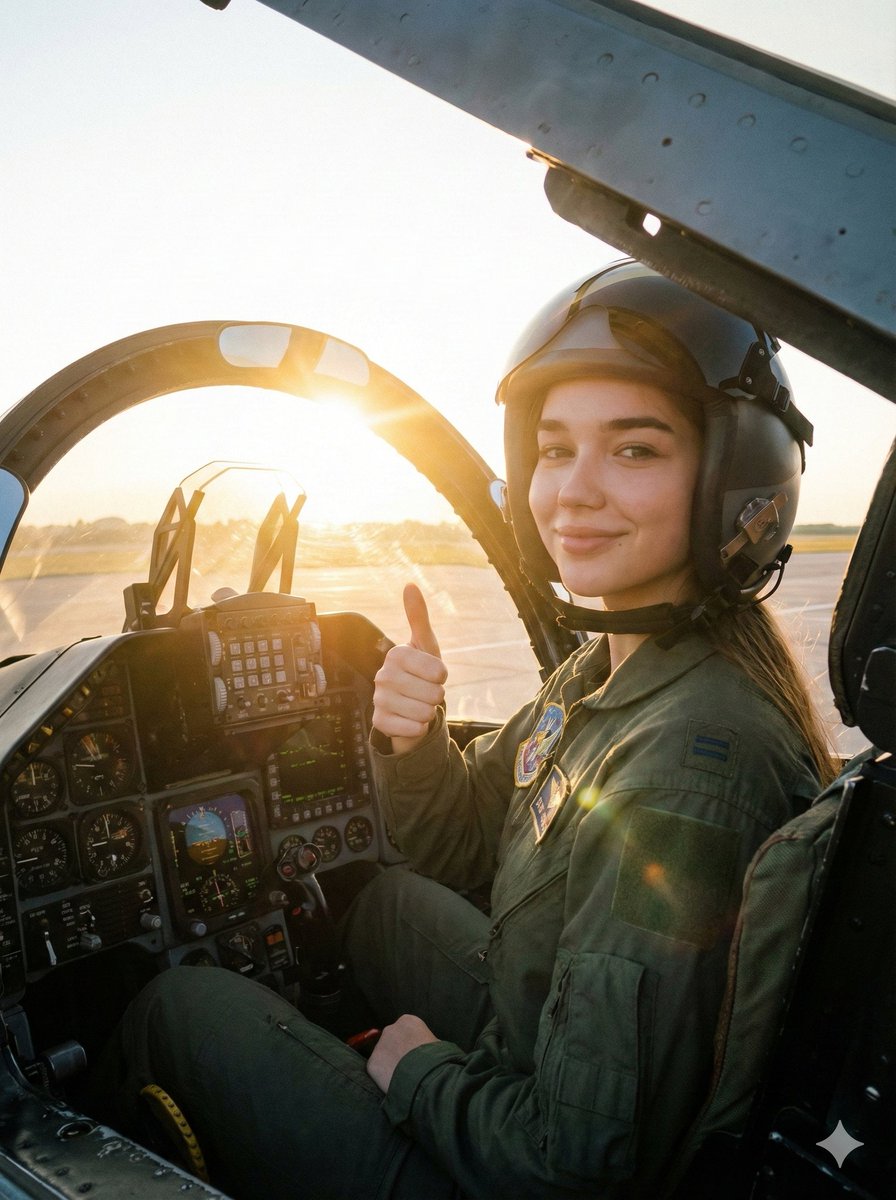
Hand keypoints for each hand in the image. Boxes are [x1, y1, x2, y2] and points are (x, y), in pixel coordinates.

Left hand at [366, 1014, 438, 1092]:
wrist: (427, 1076)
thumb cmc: (437, 1059)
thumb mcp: (437, 1044)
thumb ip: (426, 1042)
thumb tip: (426, 1050)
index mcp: (408, 1021)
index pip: (405, 1031)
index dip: (410, 1045)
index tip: (415, 1055)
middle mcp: (390, 1029)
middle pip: (391, 1041)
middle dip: (397, 1052)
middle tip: (406, 1067)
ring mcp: (379, 1045)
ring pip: (382, 1056)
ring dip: (389, 1064)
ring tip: (401, 1077)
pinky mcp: (372, 1063)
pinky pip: (376, 1071)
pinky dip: (382, 1078)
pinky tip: (394, 1083)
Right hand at [372, 583, 446, 754]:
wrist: (406, 705)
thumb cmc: (420, 673)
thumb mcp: (424, 645)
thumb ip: (418, 616)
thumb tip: (410, 585)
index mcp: (396, 655)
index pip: (439, 672)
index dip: (442, 677)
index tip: (432, 675)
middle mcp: (383, 675)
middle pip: (434, 694)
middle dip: (436, 697)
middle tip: (424, 692)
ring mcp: (379, 699)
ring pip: (425, 713)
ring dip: (428, 712)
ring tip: (418, 705)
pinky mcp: (380, 722)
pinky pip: (413, 728)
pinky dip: (418, 728)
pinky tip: (410, 720)